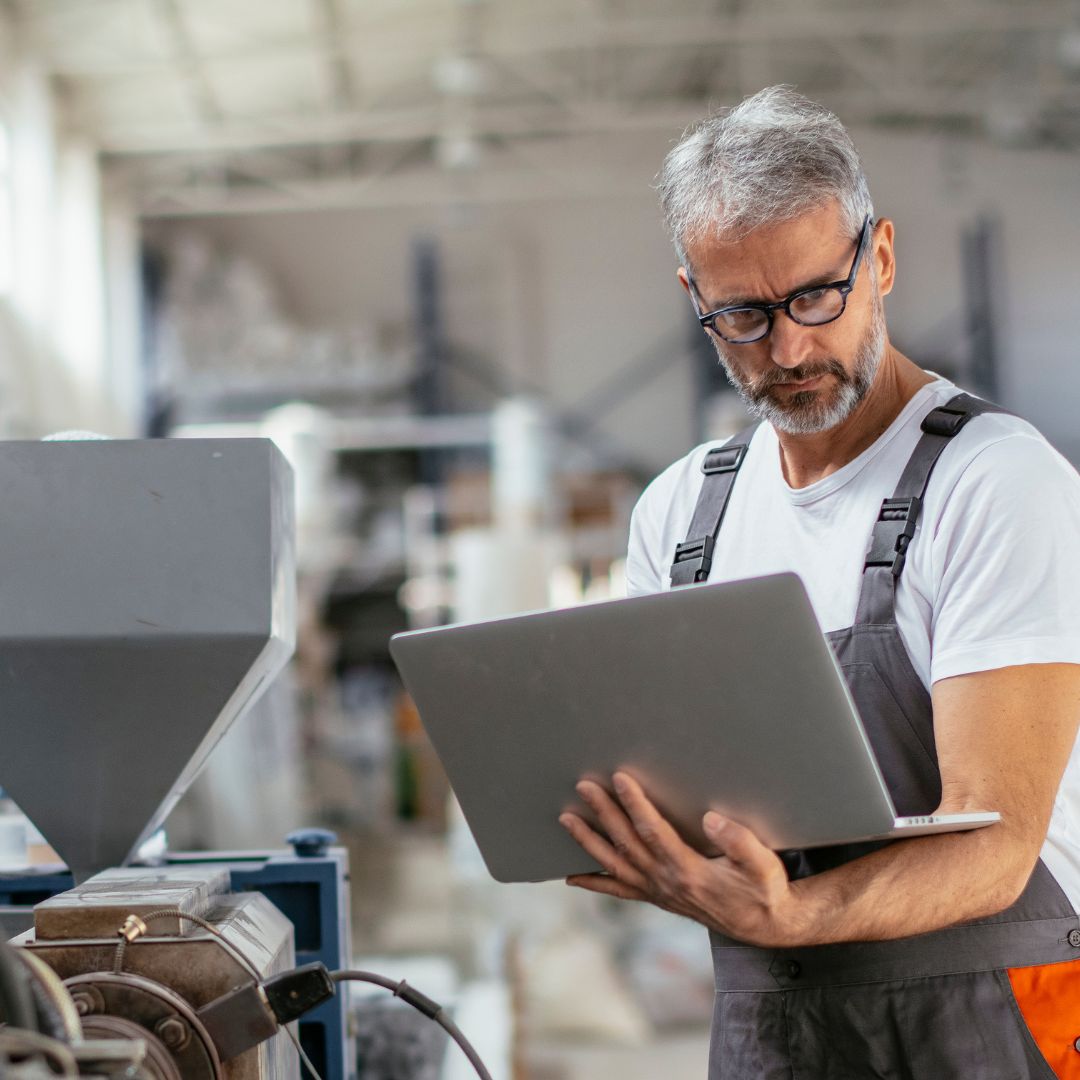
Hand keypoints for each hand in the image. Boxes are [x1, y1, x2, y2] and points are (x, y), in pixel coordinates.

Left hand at [559, 771, 805, 946]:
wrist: (764, 924)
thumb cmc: (764, 889)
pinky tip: (571, 877)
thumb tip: (712, 819)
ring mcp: (658, 891)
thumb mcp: (763, 865)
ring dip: (589, 841)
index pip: (653, 831)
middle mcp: (666, 882)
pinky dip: (593, 884)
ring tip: (566, 818)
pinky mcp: (657, 897)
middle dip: (603, 812)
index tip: (620, 778)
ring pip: (615, 865)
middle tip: (583, 785)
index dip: (635, 804)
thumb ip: (740, 842)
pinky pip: (619, 891)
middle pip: (626, 843)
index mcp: (688, 870)